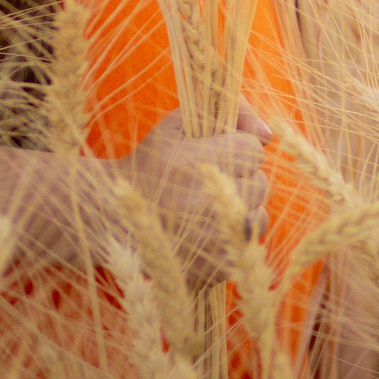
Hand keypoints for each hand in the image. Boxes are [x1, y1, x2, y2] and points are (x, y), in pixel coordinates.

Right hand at [108, 104, 274, 288]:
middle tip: (212, 181)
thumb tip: (267, 134)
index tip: (216, 154)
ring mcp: (209, 239)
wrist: (111, 216)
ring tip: (211, 206)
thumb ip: (231, 111)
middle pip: (260, 184)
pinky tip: (209, 230)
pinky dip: (233, 238)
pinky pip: (246, 246)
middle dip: (242, 179)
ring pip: (258, 217)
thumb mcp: (180, 123)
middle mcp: (205, 202)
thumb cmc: (151, 162)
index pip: (254, 151)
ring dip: (243, 210)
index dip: (238, 149)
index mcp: (197, 163)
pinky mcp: (209, 267)